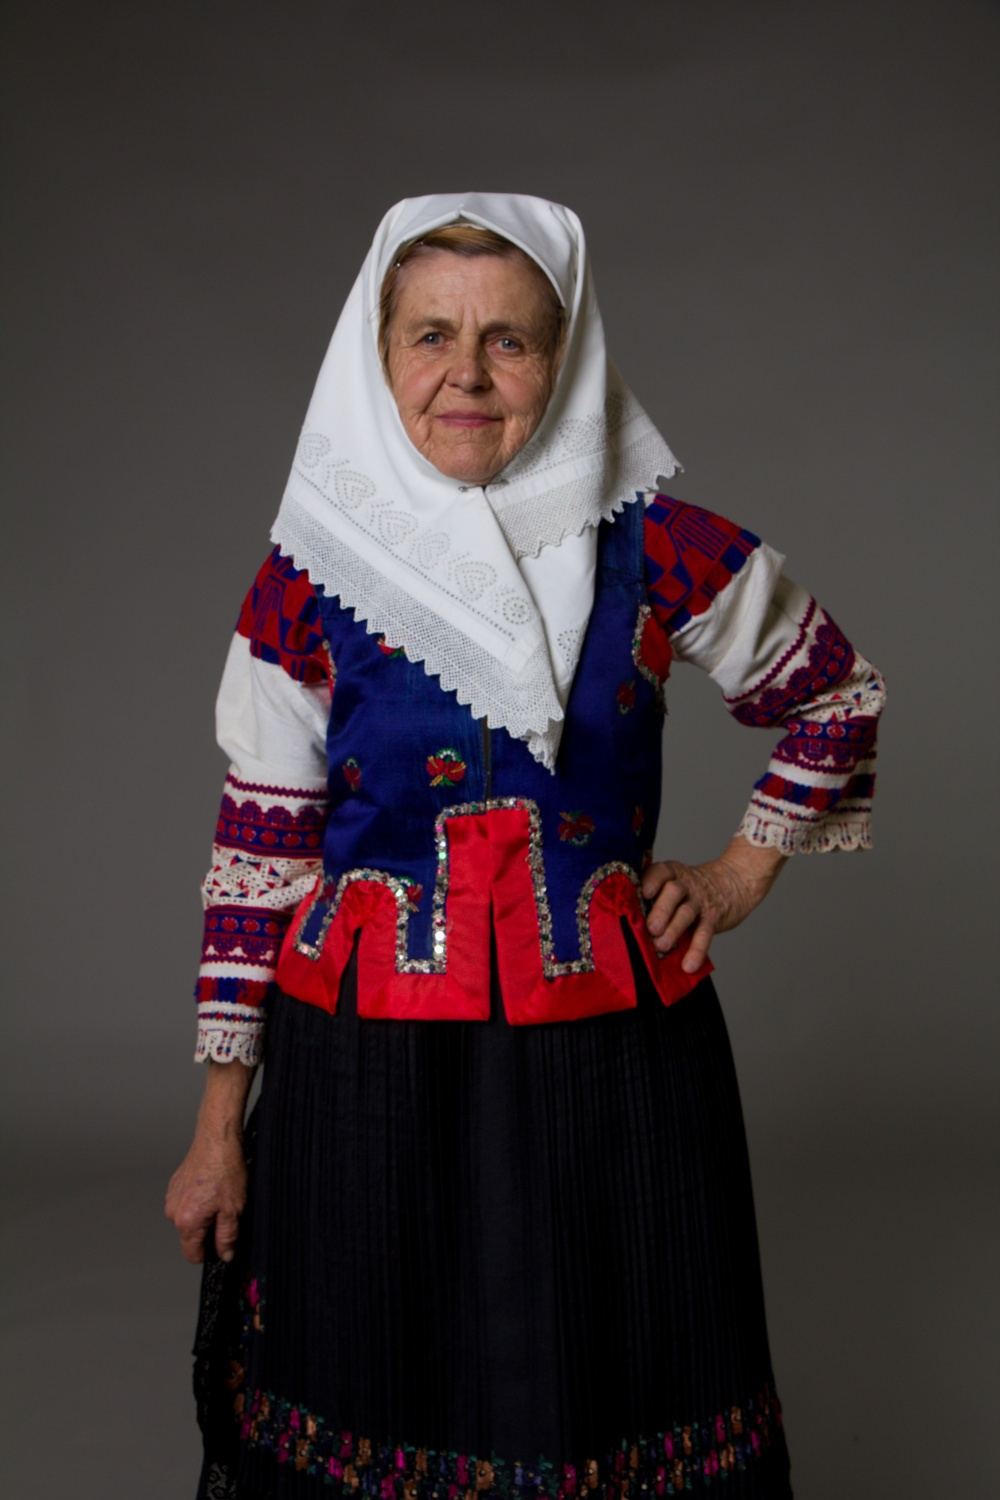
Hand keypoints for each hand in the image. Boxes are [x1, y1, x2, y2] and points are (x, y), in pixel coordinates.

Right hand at [165, 1128, 246, 1263]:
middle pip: (190, 1236)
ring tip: (218, 1196)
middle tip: (225, 1211)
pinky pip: (186, 1203)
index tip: (221, 1244)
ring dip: (202, 1214)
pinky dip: (198, 1200)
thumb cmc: (225, 1170)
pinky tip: (211, 1187)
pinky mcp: (174, 1185)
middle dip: (208, 1230)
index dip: (209, 1254)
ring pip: (188, 1219)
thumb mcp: (233, 1210)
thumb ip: (227, 1238)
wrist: (217, 1139)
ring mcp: (172, 1197)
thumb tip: (225, 1255)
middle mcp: (173, 1212)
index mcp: (186, 1222)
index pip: (192, 1255)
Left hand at [641, 834, 786, 973]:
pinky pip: (704, 933)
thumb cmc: (692, 888)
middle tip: (651, 928)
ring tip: (662, 946)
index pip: (661, 871)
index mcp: (672, 873)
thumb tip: (628, 922)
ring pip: (686, 913)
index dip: (653, 880)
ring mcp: (700, 901)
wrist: (735, 882)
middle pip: (673, 892)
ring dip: (674, 929)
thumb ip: (655, 895)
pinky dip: (697, 950)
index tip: (644, 892)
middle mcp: (686, 884)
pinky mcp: (713, 918)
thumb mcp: (676, 880)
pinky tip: (688, 965)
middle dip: (661, 910)